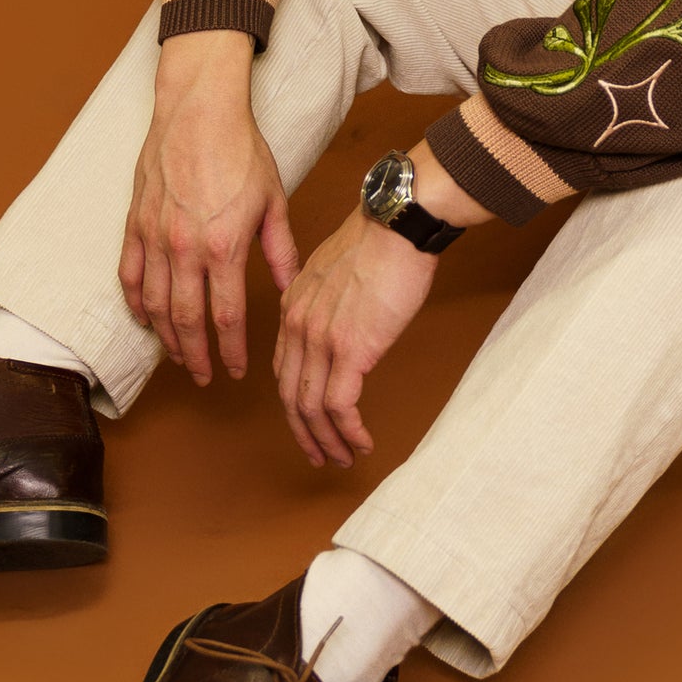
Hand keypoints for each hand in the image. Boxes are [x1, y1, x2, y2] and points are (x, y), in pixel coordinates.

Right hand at [120, 30, 297, 385]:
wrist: (199, 110)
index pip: (225, 316)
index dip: (231, 350)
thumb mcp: (273, 201)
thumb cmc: (240, 150)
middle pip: (185, 320)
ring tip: (178, 355)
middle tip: (203, 377)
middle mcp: (185, 248)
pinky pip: (128, 275)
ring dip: (165, 337)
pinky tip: (145, 318)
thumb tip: (289, 288)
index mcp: (224, 246)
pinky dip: (135, 303)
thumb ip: (280, 250)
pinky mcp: (135, 223)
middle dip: (195, 356)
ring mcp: (155, 237)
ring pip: (154, 304)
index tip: (237, 371)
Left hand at [273, 208, 439, 465]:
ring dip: (327, 441)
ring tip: (345, 458)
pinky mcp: (350, 349)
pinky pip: (340, 406)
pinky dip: (348, 432)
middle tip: (321, 455)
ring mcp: (320, 339)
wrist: (398, 223)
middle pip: (290, 396)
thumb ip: (331, 301)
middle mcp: (297, 325)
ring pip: (311, 408)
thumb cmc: (381, 239)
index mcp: (293, 305)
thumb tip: (348, 323)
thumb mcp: (338, 270)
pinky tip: (362, 442)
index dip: (294, 403)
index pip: (284, 368)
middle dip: (305, 433)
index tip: (308, 423)